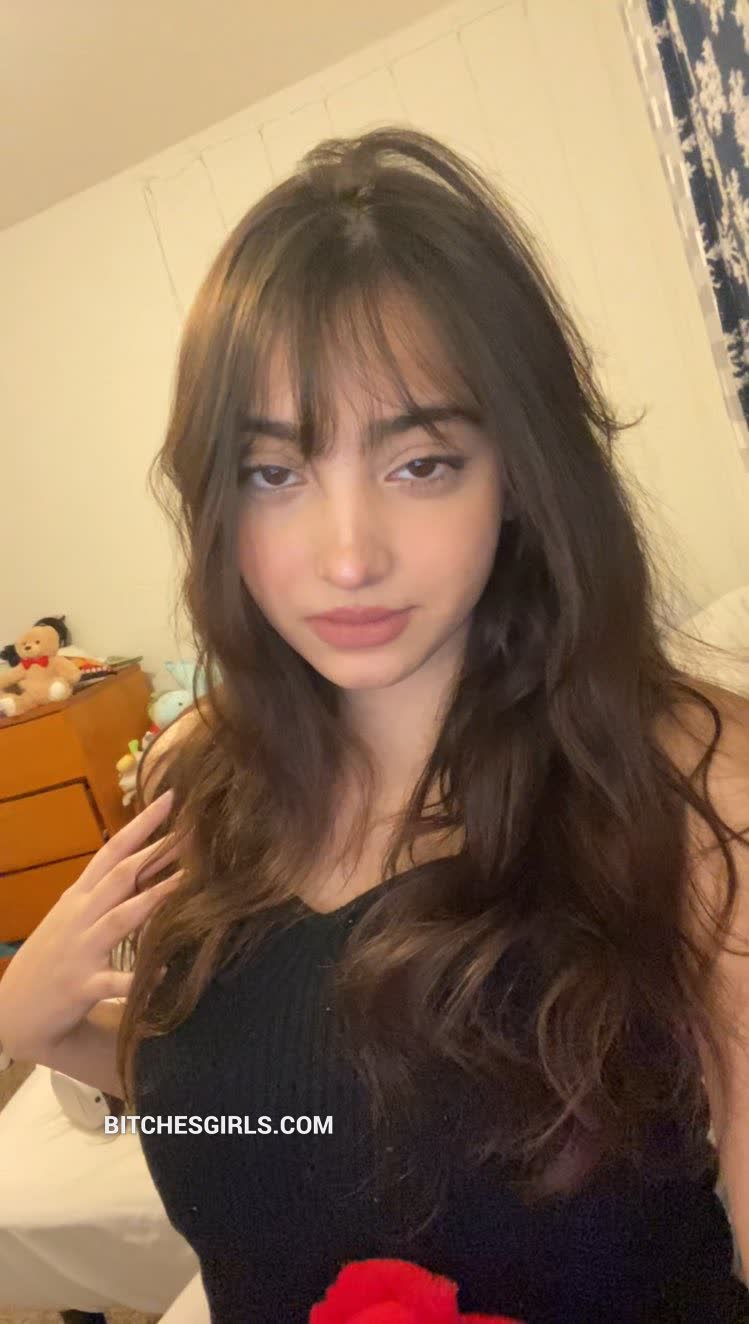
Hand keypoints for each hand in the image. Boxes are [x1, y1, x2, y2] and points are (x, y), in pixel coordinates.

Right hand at [0, 789, 184, 1062]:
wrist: (11, 1011)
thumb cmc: (51, 958)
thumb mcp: (73, 917)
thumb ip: (105, 892)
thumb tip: (147, 862)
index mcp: (79, 897)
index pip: (111, 851)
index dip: (141, 824)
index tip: (171, 797)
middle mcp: (80, 916)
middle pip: (120, 876)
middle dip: (155, 852)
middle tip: (192, 831)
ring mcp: (80, 950)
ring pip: (120, 919)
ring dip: (154, 901)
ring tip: (187, 885)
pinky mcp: (81, 987)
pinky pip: (114, 982)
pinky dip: (138, 978)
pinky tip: (162, 972)